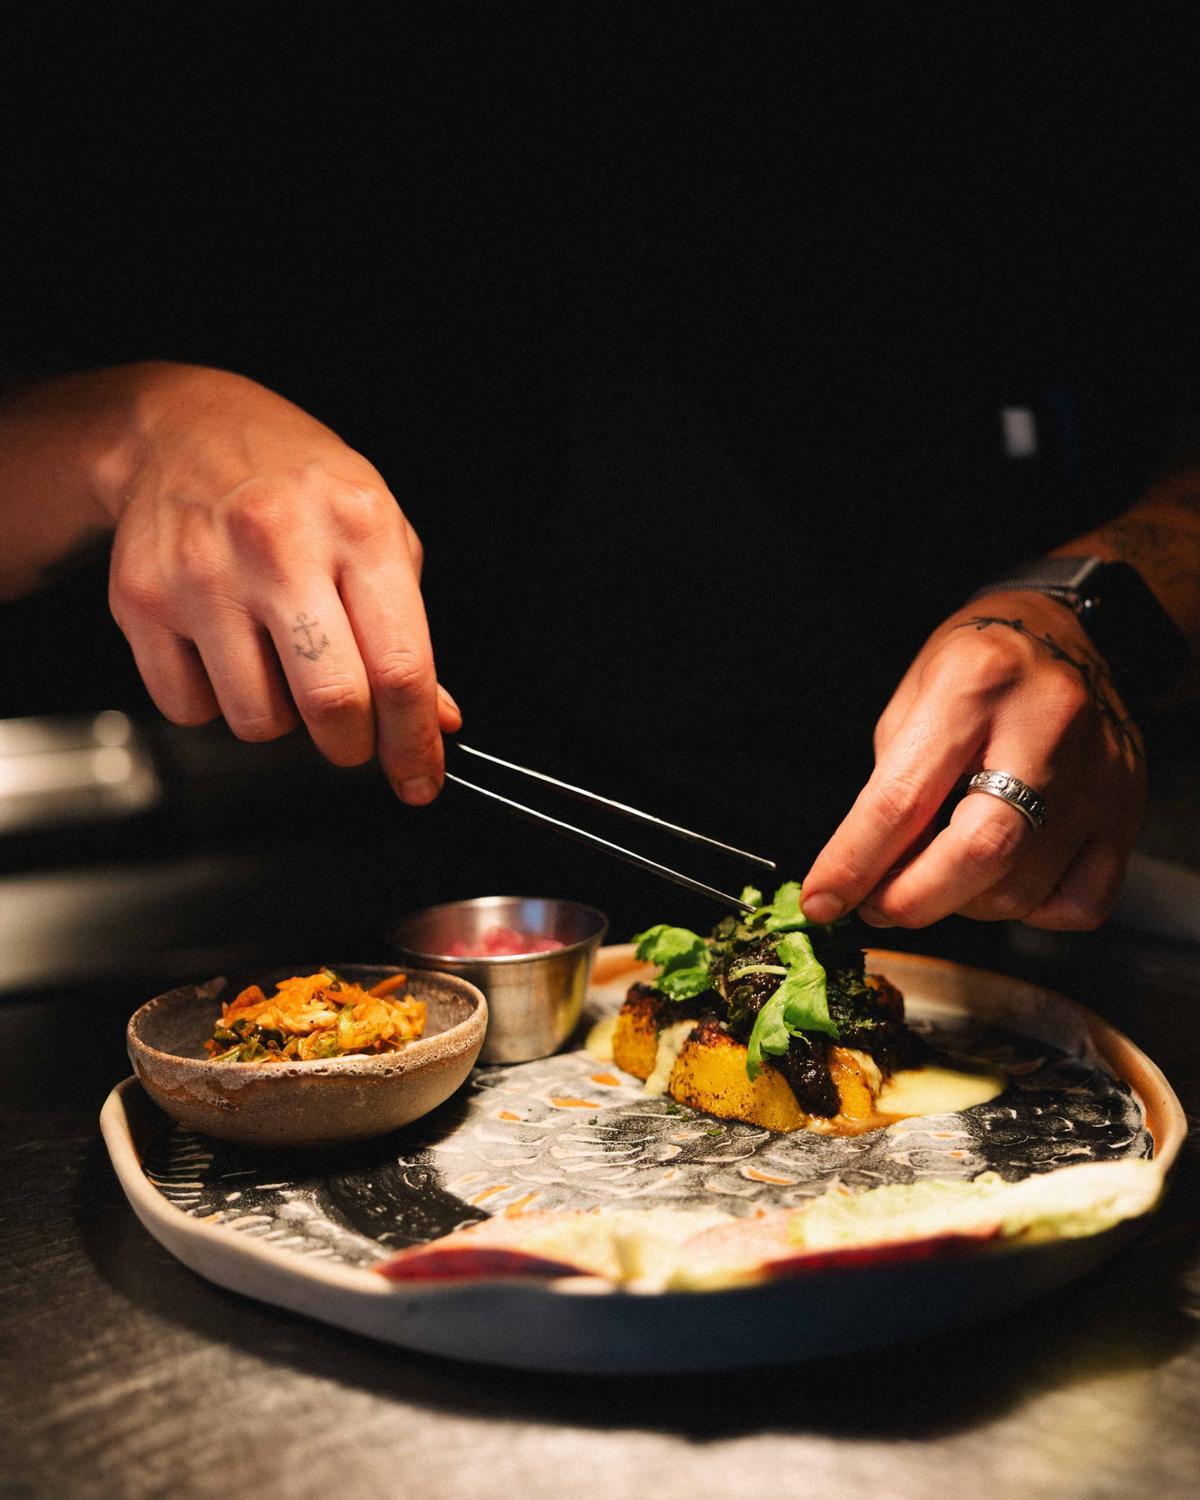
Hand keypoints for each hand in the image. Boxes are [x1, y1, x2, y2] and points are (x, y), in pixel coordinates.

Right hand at [106, 366, 458, 802]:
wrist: (185, 429)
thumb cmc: (298, 484)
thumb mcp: (379, 532)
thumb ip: (409, 630)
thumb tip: (435, 719)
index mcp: (357, 526)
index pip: (400, 666)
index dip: (414, 742)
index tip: (419, 780)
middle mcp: (279, 546)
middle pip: (331, 702)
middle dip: (351, 745)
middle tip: (350, 735)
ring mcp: (203, 573)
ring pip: (258, 719)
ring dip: (280, 718)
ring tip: (279, 664)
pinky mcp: (142, 599)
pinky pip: (190, 707)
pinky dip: (215, 701)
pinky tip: (226, 650)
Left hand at [800, 591, 1145, 929]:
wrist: (1066, 633)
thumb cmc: (977, 666)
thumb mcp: (913, 700)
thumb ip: (890, 787)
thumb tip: (867, 875)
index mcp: (975, 685)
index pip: (904, 800)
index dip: (855, 863)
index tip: (823, 900)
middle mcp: (1048, 727)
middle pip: (980, 852)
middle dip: (912, 899)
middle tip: (877, 903)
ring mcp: (1100, 774)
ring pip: (1023, 889)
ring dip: (961, 903)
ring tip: (936, 875)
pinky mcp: (1129, 810)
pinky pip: (1079, 902)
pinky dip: (1030, 910)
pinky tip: (1004, 875)